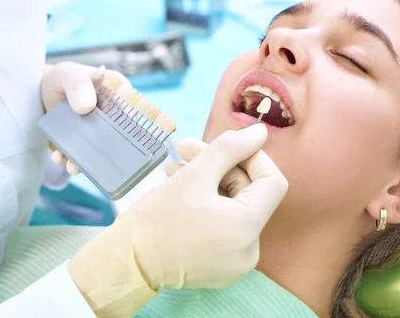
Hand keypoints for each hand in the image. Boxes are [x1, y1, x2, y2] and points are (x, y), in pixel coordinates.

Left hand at [41, 62, 129, 174]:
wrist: (39, 92)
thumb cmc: (61, 79)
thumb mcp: (68, 74)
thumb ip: (78, 84)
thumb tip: (87, 107)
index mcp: (118, 93)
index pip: (130, 111)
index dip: (128, 127)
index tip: (115, 139)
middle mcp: (113, 114)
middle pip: (116, 136)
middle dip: (105, 151)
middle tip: (92, 160)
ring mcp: (98, 131)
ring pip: (98, 149)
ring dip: (86, 161)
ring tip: (72, 166)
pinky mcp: (84, 143)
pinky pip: (83, 155)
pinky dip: (71, 160)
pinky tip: (60, 158)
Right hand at [67, 124, 287, 316]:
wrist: (127, 263)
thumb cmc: (157, 219)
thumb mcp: (195, 175)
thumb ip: (231, 148)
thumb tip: (260, 132)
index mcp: (247, 228)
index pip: (272, 182)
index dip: (252, 156)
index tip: (226, 145)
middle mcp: (249, 250)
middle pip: (249, 193)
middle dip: (220, 166)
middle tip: (186, 149)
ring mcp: (235, 262)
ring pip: (233, 207)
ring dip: (209, 182)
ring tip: (175, 166)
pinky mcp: (221, 267)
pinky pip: (224, 226)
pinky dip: (207, 205)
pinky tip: (180, 189)